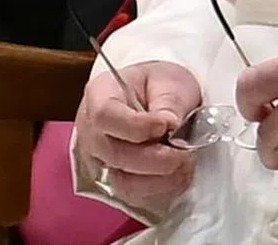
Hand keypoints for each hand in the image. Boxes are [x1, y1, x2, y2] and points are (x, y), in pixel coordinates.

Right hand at [74, 60, 201, 213]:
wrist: (159, 97)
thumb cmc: (158, 84)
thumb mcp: (168, 81)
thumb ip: (168, 102)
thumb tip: (170, 127)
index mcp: (99, 94)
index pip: (105, 115)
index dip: (136, 126)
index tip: (166, 125)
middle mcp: (92, 131)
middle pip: (115, 154)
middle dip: (155, 158)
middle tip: (184, 149)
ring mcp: (100, 160)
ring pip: (123, 183)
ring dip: (160, 178)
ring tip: (185, 161)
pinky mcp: (115, 181)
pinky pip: (134, 196)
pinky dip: (161, 188)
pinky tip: (179, 172)